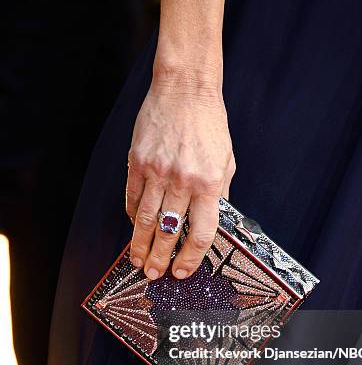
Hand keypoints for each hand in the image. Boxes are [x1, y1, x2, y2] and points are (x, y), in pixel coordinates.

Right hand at [126, 73, 234, 280]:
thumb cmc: (209, 124)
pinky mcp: (137, 161)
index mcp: (209, 183)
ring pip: (147, 220)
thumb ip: (219, 194)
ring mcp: (157, 171)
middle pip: (169, 231)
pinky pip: (133, 197)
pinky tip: (135, 227)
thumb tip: (211, 223)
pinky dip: (133, 216)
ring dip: (140, 245)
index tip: (183, 271)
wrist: (185, 89)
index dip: (191, 258)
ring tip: (137, 261)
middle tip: (153, 275)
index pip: (201, 233)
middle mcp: (182, 181)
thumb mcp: (226, 161)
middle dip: (160, 258)